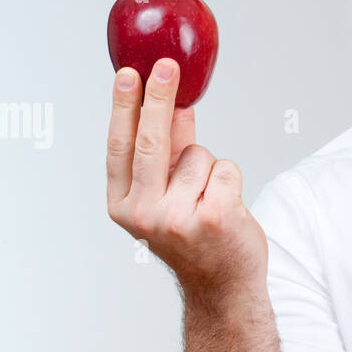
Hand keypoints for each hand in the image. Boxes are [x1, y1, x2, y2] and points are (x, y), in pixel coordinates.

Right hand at [106, 57, 267, 298]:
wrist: (222, 286)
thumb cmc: (194, 237)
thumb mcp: (166, 196)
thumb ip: (167, 152)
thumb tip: (173, 101)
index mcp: (123, 205)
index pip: (120, 146)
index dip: (124, 107)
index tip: (129, 74)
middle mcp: (144, 214)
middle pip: (152, 141)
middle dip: (161, 98)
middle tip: (168, 66)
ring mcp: (178, 218)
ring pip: (199, 155)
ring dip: (209, 167)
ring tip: (208, 200)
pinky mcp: (214, 218)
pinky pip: (226, 168)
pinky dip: (231, 180)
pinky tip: (227, 207)